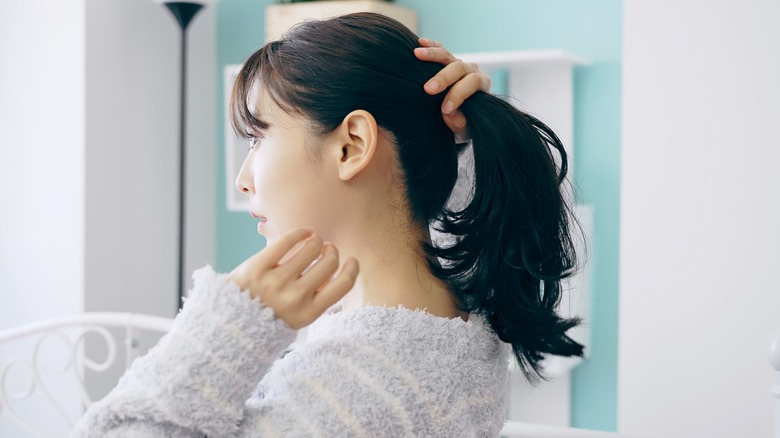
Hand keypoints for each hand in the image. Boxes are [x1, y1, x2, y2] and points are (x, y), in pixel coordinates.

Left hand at [227, 227, 358, 328]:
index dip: (352, 269)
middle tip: (327, 248)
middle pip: (329, 263)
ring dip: (316, 241)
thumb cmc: (268, 316)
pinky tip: (304, 232)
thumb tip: (336, 267)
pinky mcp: (257, 266)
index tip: (352, 260)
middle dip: (332, 251)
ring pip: (310, 248)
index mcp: (307, 314)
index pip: (342, 286)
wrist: (229, 321)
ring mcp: (275, 282)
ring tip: (313, 241)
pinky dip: (300, 232)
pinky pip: (286, 241)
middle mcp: (294, 298)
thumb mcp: (296, 318)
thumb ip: (317, 298)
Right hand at [414, 38, 491, 142]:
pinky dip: (430, 46)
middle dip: (444, 78)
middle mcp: (471, 71)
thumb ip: (459, 123)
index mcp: (481, 85)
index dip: (458, 95)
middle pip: (459, 68)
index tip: (445, 109)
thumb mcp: (464, 130)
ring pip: (448, 56)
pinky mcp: (447, 62)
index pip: (472, 84)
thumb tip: (449, 113)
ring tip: (417, 54)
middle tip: (428, 89)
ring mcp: (458, 64)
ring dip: (432, 55)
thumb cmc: (464, 123)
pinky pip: (440, 51)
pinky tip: (419, 43)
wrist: (462, 117)